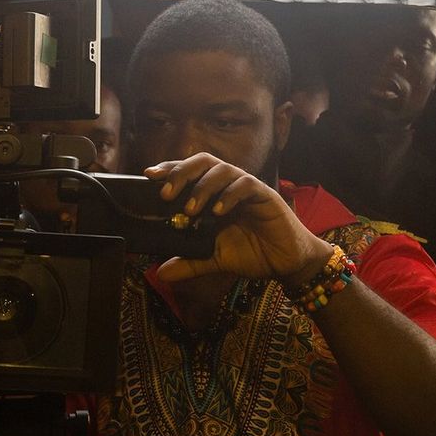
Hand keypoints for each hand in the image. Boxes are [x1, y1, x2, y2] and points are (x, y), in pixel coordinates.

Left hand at [144, 152, 330, 282]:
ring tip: (190, 209)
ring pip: (223, 169)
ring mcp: (248, 188)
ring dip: (203, 186)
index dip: (170, 169)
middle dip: (182, 172)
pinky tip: (218, 211)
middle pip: (203, 161)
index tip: (148, 176)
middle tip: (165, 193)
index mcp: (215, 194)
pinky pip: (246, 185)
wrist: (286, 263)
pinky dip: (230, 195)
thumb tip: (161, 273)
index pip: (190, 172)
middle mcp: (229, 186)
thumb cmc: (253, 253)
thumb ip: (190, 262)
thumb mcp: (215, 259)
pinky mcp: (266, 196)